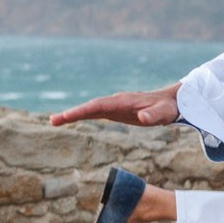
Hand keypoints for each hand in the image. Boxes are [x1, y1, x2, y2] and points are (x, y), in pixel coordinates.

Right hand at [50, 83, 180, 127]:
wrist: (171, 101)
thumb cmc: (167, 108)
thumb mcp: (163, 113)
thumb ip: (154, 115)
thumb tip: (143, 118)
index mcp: (123, 101)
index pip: (98, 105)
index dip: (82, 111)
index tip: (68, 116)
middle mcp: (116, 101)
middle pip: (89, 106)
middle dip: (71, 113)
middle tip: (52, 120)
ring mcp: (115, 105)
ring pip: (90, 109)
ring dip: (73, 114)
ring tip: (54, 121)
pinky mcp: (116, 111)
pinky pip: (96, 113)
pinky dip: (82, 115)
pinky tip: (71, 119)